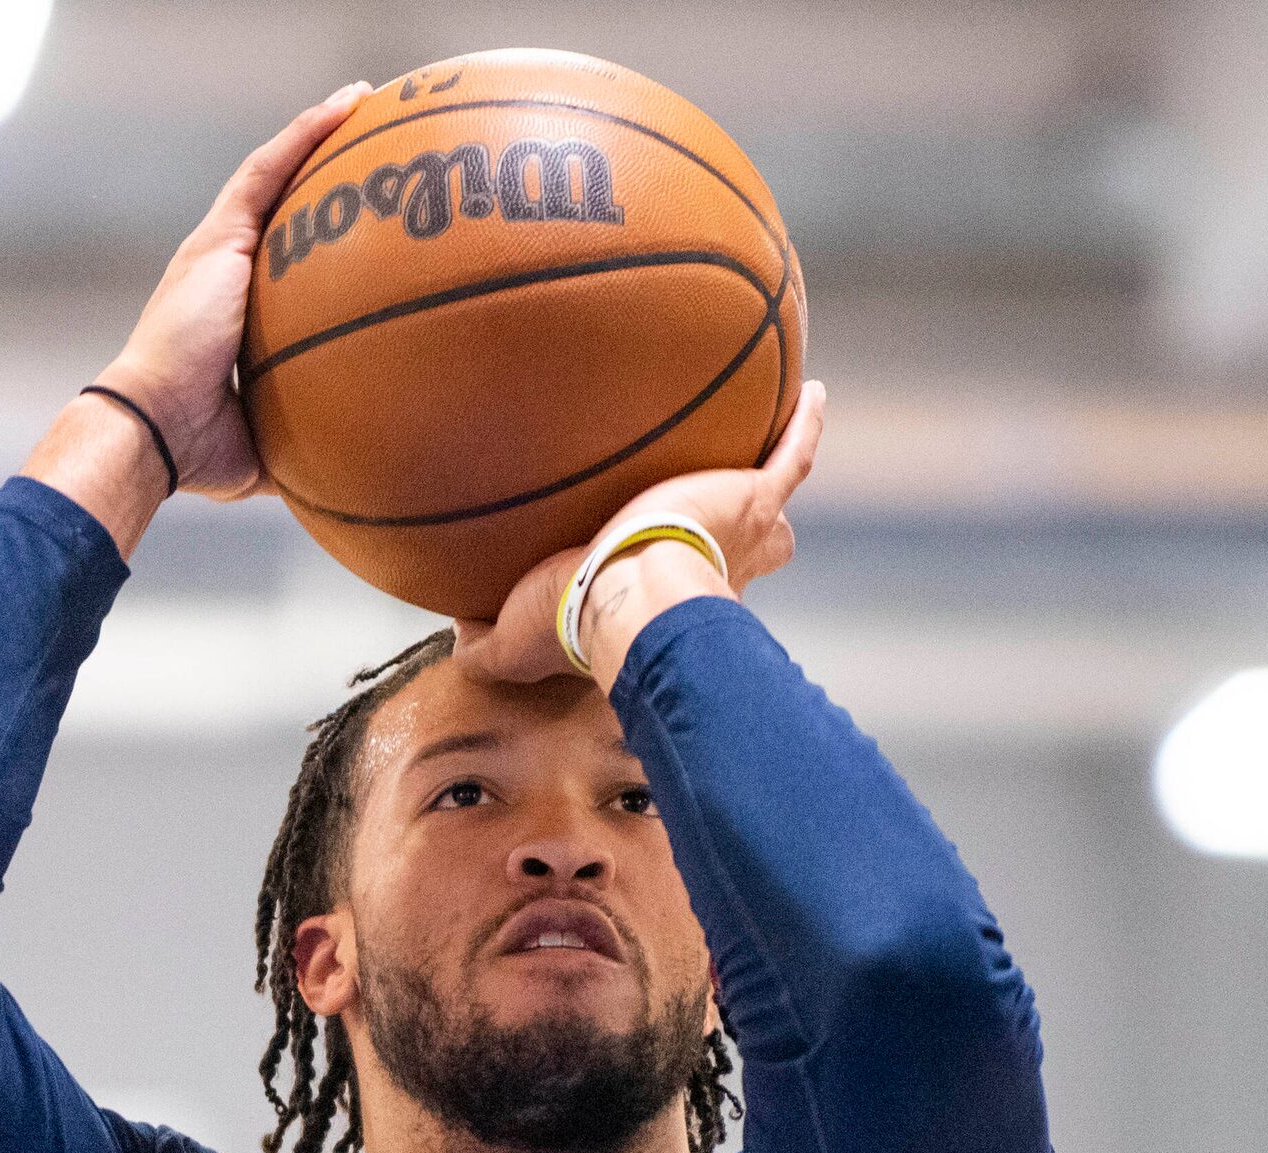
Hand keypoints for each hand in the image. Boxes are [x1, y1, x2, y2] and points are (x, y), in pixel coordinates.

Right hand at [95, 81, 370, 497]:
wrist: (154, 429)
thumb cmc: (199, 450)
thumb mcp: (268, 444)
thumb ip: (305, 439)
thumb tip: (351, 465)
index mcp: (229, 312)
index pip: (277, 257)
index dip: (312, 230)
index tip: (357, 216)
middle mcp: (219, 269)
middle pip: (277, 203)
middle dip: (319, 170)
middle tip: (372, 148)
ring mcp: (216, 249)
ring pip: (274, 173)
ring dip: (318, 133)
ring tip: (364, 99)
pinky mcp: (218, 238)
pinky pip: (269, 170)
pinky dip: (306, 134)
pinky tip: (348, 104)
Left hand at [455, 380, 827, 685]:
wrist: (625, 594)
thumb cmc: (577, 624)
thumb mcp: (517, 644)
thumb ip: (484, 644)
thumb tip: (455, 639)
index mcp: (669, 606)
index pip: (676, 598)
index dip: (675, 591)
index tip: (665, 584)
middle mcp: (720, 573)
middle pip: (749, 560)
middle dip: (750, 548)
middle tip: (735, 524)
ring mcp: (742, 531)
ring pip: (775, 513)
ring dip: (775, 485)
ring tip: (784, 447)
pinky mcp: (753, 496)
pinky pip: (793, 455)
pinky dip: (805, 424)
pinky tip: (812, 391)